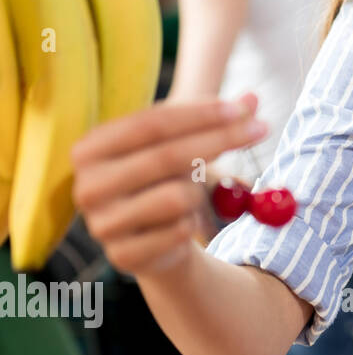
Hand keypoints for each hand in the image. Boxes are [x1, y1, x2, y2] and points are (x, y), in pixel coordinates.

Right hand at [71, 92, 267, 276]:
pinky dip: (193, 223)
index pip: (152, 122)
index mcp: (91, 148)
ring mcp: (101, 224)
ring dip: (198, 193)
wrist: (152, 241)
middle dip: (221, 139)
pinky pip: (181, 231)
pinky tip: (182, 225)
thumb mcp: (185, 144)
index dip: (200, 114)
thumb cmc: (165, 181)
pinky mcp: (123, 256)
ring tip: (191, 196)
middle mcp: (87, 185)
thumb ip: (218, 120)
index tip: (242, 108)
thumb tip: (252, 98)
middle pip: (166, 156)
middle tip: (263, 129)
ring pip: (178, 196)